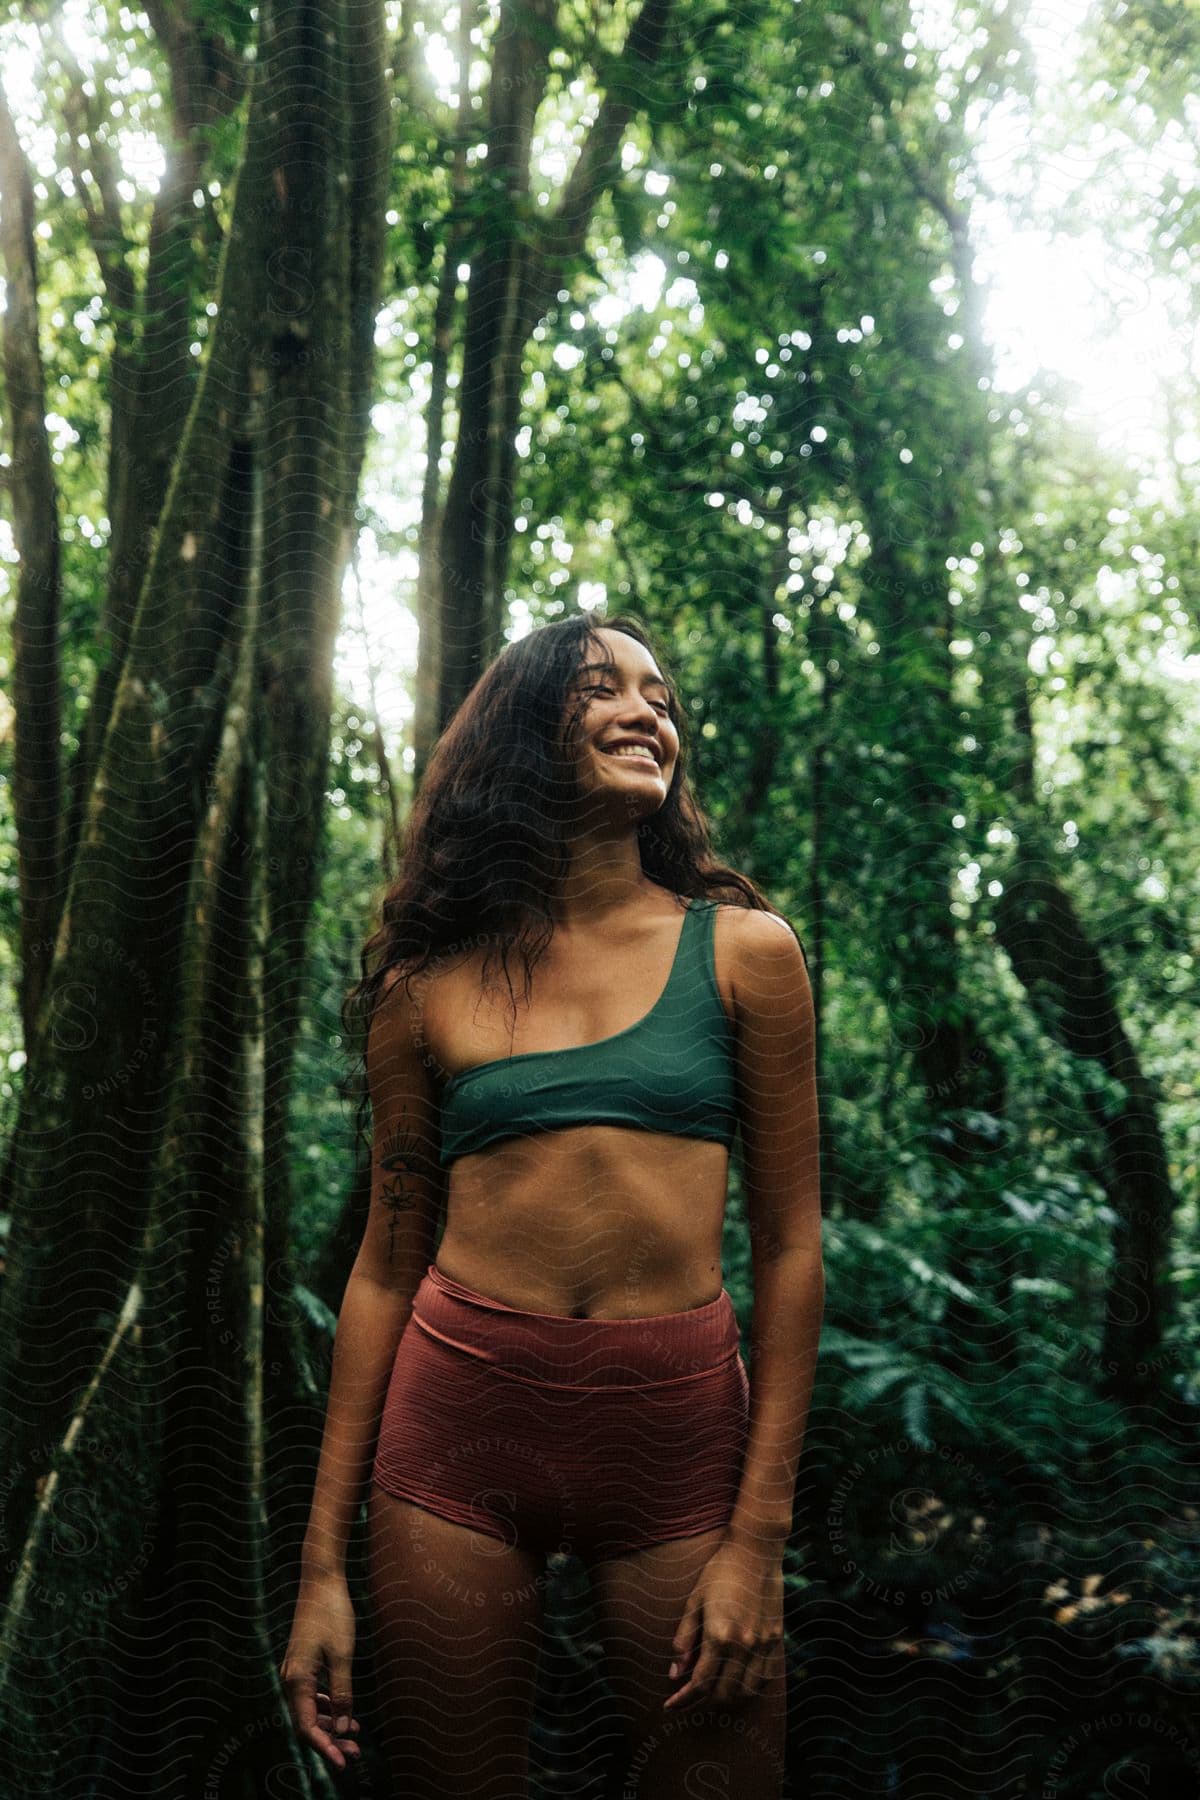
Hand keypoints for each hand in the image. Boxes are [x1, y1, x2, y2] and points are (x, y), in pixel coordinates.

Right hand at [280, 1571, 361, 1771]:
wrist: (321, 1578)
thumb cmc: (332, 1613)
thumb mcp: (343, 1654)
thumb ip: (343, 1691)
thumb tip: (343, 1725)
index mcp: (297, 1679)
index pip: (306, 1727)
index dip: (325, 1748)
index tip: (344, 1761)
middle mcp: (290, 1678)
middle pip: (307, 1722)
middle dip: (330, 1740)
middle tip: (354, 1752)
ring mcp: (294, 1670)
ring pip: (309, 1709)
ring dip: (329, 1724)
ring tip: (353, 1734)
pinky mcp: (302, 1662)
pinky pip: (311, 1694)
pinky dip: (326, 1706)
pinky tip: (343, 1711)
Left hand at [664, 1535, 783, 1710]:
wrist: (755, 1551)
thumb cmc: (720, 1572)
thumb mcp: (694, 1602)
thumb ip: (684, 1640)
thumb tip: (675, 1672)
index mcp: (719, 1635)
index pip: (699, 1683)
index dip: (682, 1699)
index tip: (669, 1705)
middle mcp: (743, 1645)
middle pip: (723, 1694)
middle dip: (703, 1701)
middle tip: (691, 1696)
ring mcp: (763, 1644)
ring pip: (746, 1692)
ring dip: (728, 1698)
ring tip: (714, 1693)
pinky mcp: (776, 1639)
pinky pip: (765, 1678)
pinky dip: (750, 1687)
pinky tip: (739, 1681)